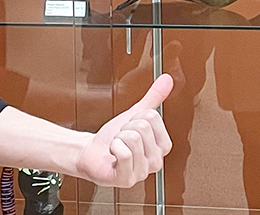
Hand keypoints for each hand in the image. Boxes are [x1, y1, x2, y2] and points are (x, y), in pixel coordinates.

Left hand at [75, 73, 173, 187]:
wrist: (92, 153)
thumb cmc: (113, 137)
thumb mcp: (134, 115)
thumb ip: (152, 98)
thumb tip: (167, 79)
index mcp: (162, 146)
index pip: (153, 117)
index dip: (135, 117)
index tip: (130, 126)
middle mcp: (156, 161)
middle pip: (142, 127)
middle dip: (125, 127)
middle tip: (121, 137)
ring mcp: (142, 172)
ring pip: (132, 138)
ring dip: (117, 138)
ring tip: (117, 145)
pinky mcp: (127, 179)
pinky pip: (123, 153)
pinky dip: (112, 148)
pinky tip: (113, 153)